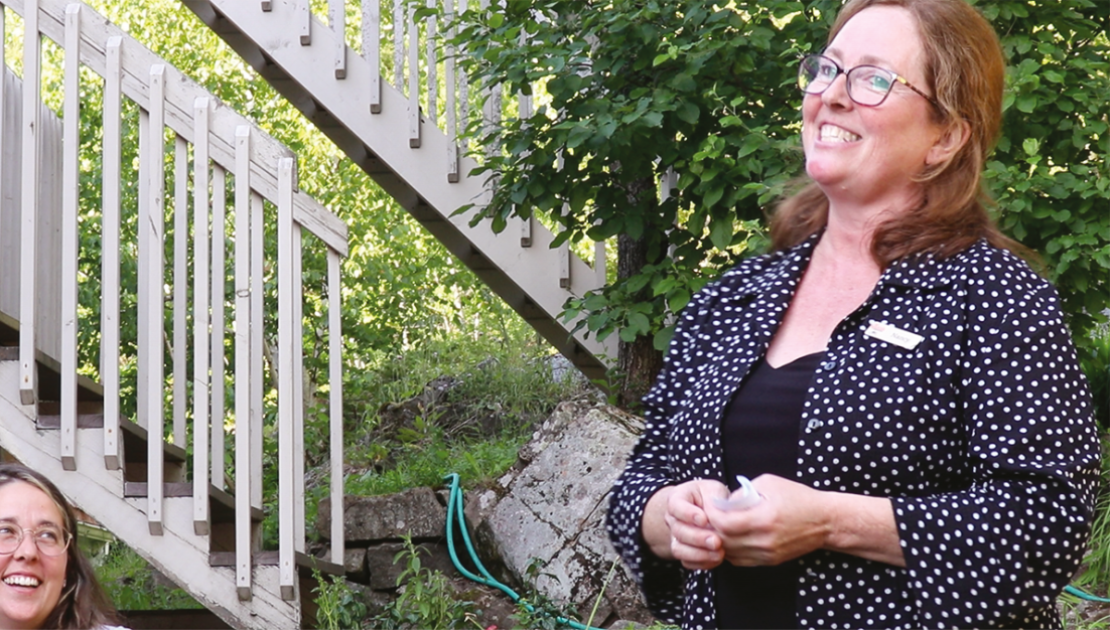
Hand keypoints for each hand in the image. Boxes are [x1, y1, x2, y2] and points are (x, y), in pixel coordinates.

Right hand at [644, 480, 729, 569]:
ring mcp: (676, 537)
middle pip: (678, 530)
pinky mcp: (683, 552)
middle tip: (716, 541)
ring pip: (679, 549)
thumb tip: (718, 514)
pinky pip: (686, 562)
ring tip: (719, 552)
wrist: (710, 510)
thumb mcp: (715, 489)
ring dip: (699, 554)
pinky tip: (717, 558)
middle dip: (698, 538)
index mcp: (678, 497)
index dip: (688, 514)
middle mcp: (673, 518)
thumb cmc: (711, 496)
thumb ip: (716, 499)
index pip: (675, 505)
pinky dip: (702, 563)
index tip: (704, 520)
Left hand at [704, 474, 831, 566]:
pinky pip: (741, 560)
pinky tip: (732, 537)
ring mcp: (768, 553)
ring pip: (730, 552)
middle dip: (712, 526)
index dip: (711, 514)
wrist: (825, 521)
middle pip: (724, 540)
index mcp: (764, 518)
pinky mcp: (770, 561)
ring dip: (720, 539)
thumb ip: (743, 492)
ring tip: (719, 525)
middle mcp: (765, 540)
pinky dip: (731, 549)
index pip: (725, 523)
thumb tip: (724, 502)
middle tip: (709, 514)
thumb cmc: (798, 498)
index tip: (709, 504)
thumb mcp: (769, 484)